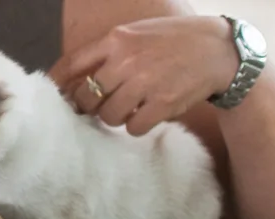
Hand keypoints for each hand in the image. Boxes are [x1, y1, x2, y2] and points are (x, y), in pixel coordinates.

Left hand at [49, 16, 239, 135]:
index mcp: (117, 39)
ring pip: (108, 116)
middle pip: (86, 97)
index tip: (55, 98)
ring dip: (115, 118)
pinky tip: (147, 114)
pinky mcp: (162, 103)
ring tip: (130, 108)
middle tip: (102, 106)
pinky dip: (137, 126)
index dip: (58, 85)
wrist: (219, 50)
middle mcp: (126, 60)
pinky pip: (133, 128)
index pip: (72, 64)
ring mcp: (144, 83)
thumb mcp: (137, 34)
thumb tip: (71, 79)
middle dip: (90, 106)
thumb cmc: (174, 42)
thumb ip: (107, 52)